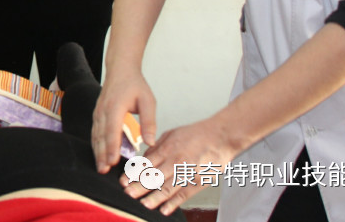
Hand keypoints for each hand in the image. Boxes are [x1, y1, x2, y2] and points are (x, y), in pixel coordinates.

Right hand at [93, 65, 157, 172]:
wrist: (120, 70)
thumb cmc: (135, 85)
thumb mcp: (148, 101)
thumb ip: (149, 122)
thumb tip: (150, 142)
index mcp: (115, 107)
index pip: (112, 130)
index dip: (112, 147)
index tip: (113, 161)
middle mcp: (103, 111)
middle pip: (101, 136)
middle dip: (102, 154)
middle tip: (103, 171)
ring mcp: (98, 113)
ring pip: (96, 135)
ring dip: (97, 152)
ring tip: (100, 168)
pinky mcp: (97, 115)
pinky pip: (95, 132)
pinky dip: (96, 145)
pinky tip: (99, 155)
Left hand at [119, 117, 239, 215]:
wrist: (221, 137)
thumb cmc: (196, 134)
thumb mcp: (172, 134)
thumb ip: (157, 147)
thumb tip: (144, 158)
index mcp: (167, 148)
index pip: (146, 163)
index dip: (133, 173)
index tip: (123, 180)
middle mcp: (175, 161)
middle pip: (154, 176)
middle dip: (139, 186)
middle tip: (127, 193)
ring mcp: (187, 172)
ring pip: (167, 187)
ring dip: (154, 197)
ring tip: (143, 204)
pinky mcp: (198, 182)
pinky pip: (184, 195)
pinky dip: (173, 203)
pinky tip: (164, 210)